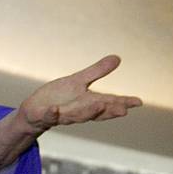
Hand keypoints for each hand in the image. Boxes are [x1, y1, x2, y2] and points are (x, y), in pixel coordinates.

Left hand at [16, 54, 141, 132]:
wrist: (34, 111)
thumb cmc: (58, 97)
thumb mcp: (78, 81)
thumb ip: (97, 72)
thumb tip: (118, 58)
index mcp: (88, 103)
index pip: (108, 103)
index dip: (122, 103)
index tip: (138, 102)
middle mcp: (78, 111)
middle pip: (96, 111)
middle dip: (108, 110)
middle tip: (124, 109)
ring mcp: (62, 114)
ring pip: (76, 115)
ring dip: (87, 112)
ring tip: (98, 105)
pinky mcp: (44, 115)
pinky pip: (49, 116)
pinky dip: (52, 114)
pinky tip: (54, 110)